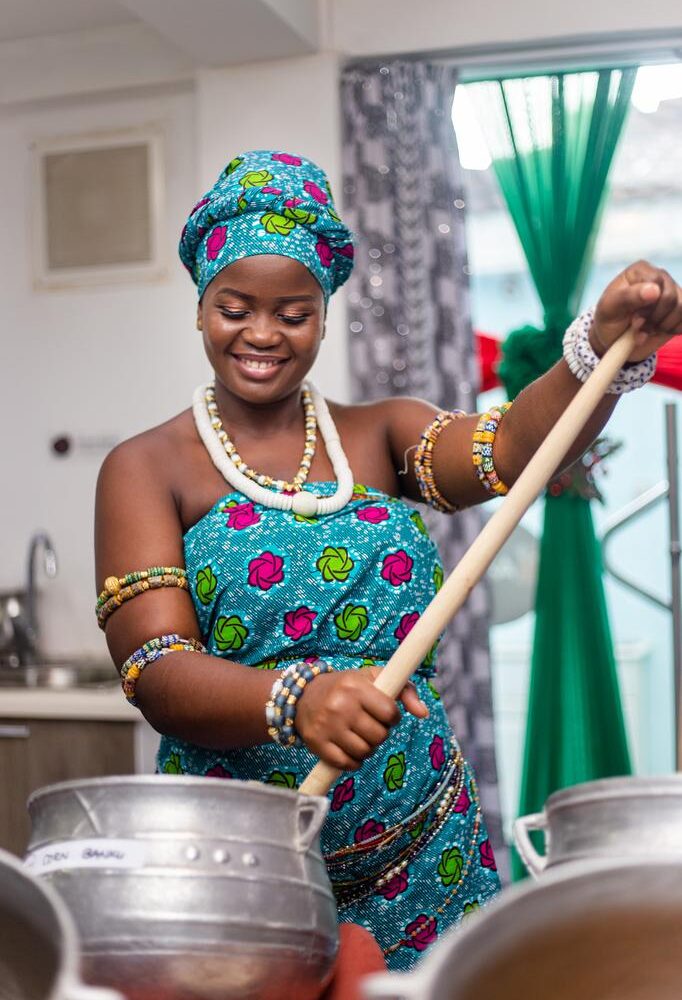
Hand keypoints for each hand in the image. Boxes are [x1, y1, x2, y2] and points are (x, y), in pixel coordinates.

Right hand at [295, 666, 428, 770]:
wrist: (303, 695)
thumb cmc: (346, 686)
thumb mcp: (373, 678)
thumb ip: (404, 690)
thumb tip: (424, 713)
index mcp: (355, 686)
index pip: (389, 712)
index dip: (392, 717)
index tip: (385, 714)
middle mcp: (340, 705)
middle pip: (378, 736)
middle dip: (380, 734)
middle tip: (371, 726)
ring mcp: (327, 726)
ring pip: (364, 752)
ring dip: (368, 749)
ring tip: (361, 737)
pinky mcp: (317, 743)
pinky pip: (347, 764)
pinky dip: (354, 762)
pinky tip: (351, 750)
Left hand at [592, 260, 681, 362]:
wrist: (614, 340)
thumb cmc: (609, 320)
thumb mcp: (610, 308)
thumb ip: (628, 296)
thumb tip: (655, 289)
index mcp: (641, 271)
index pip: (656, 282)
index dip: (647, 306)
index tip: (633, 319)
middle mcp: (660, 278)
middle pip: (670, 297)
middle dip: (654, 318)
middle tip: (638, 326)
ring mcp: (672, 292)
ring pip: (681, 308)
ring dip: (662, 326)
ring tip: (646, 330)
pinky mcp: (679, 309)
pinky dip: (672, 330)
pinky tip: (657, 330)